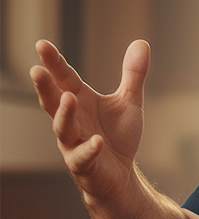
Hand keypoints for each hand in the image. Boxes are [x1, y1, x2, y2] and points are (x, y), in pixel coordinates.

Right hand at [31, 40, 149, 203]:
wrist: (120, 176)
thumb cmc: (117, 137)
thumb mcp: (129, 102)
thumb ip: (133, 75)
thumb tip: (141, 42)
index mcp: (79, 100)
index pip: (64, 78)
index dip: (53, 63)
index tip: (42, 44)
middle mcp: (72, 120)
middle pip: (53, 101)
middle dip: (45, 86)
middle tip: (36, 70)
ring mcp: (73, 143)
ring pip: (63, 128)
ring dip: (64, 114)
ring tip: (69, 98)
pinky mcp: (83, 165)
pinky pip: (83, 157)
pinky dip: (89, 149)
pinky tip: (97, 142)